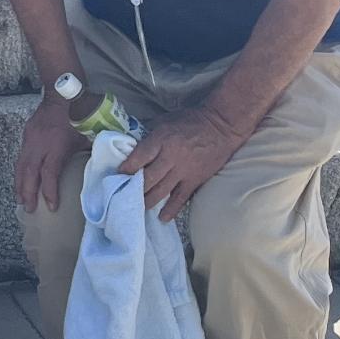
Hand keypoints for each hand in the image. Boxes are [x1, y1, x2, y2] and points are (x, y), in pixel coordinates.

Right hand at [17, 94, 80, 213]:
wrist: (63, 94)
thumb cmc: (80, 116)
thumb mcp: (89, 137)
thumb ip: (91, 156)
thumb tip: (100, 175)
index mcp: (57, 145)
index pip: (49, 173)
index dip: (49, 191)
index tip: (51, 207)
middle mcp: (40, 143)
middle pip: (29, 172)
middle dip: (27, 192)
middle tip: (29, 209)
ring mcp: (30, 138)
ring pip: (21, 165)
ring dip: (19, 183)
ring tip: (20, 199)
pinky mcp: (27, 134)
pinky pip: (21, 156)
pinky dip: (20, 171)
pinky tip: (22, 179)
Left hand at [119, 107, 244, 222]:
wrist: (220, 126)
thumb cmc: (190, 121)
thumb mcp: (164, 121)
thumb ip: (150, 135)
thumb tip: (133, 145)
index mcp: (161, 139)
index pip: (140, 156)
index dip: (128, 167)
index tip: (118, 174)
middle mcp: (171, 156)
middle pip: (149, 177)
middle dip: (135, 187)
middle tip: (124, 195)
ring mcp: (184, 170)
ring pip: (162, 190)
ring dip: (148, 200)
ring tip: (137, 208)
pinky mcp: (196, 180)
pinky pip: (181, 198)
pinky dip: (171, 209)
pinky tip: (162, 217)